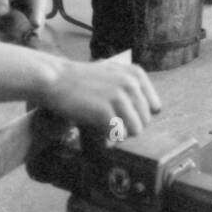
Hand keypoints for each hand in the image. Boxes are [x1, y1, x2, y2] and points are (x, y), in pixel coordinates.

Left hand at [0, 0, 44, 32]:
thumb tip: (3, 13)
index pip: (38, 0)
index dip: (38, 13)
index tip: (35, 25)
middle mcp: (35, 2)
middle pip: (37, 20)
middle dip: (22, 30)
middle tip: (3, 33)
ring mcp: (32, 16)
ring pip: (29, 32)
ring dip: (10, 35)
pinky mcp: (27, 27)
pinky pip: (21, 38)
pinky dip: (6, 36)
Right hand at [39, 59, 161, 137]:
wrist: (54, 80)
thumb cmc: (81, 80)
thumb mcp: (112, 73)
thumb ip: (132, 86)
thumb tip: (156, 110)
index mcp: (136, 74)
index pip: (154, 107)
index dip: (138, 115)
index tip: (121, 115)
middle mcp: (131, 83)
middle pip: (146, 120)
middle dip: (129, 126)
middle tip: (110, 123)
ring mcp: (119, 97)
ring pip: (136, 130)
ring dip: (121, 134)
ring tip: (105, 128)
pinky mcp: (106, 111)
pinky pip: (119, 135)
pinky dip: (109, 138)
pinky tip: (98, 131)